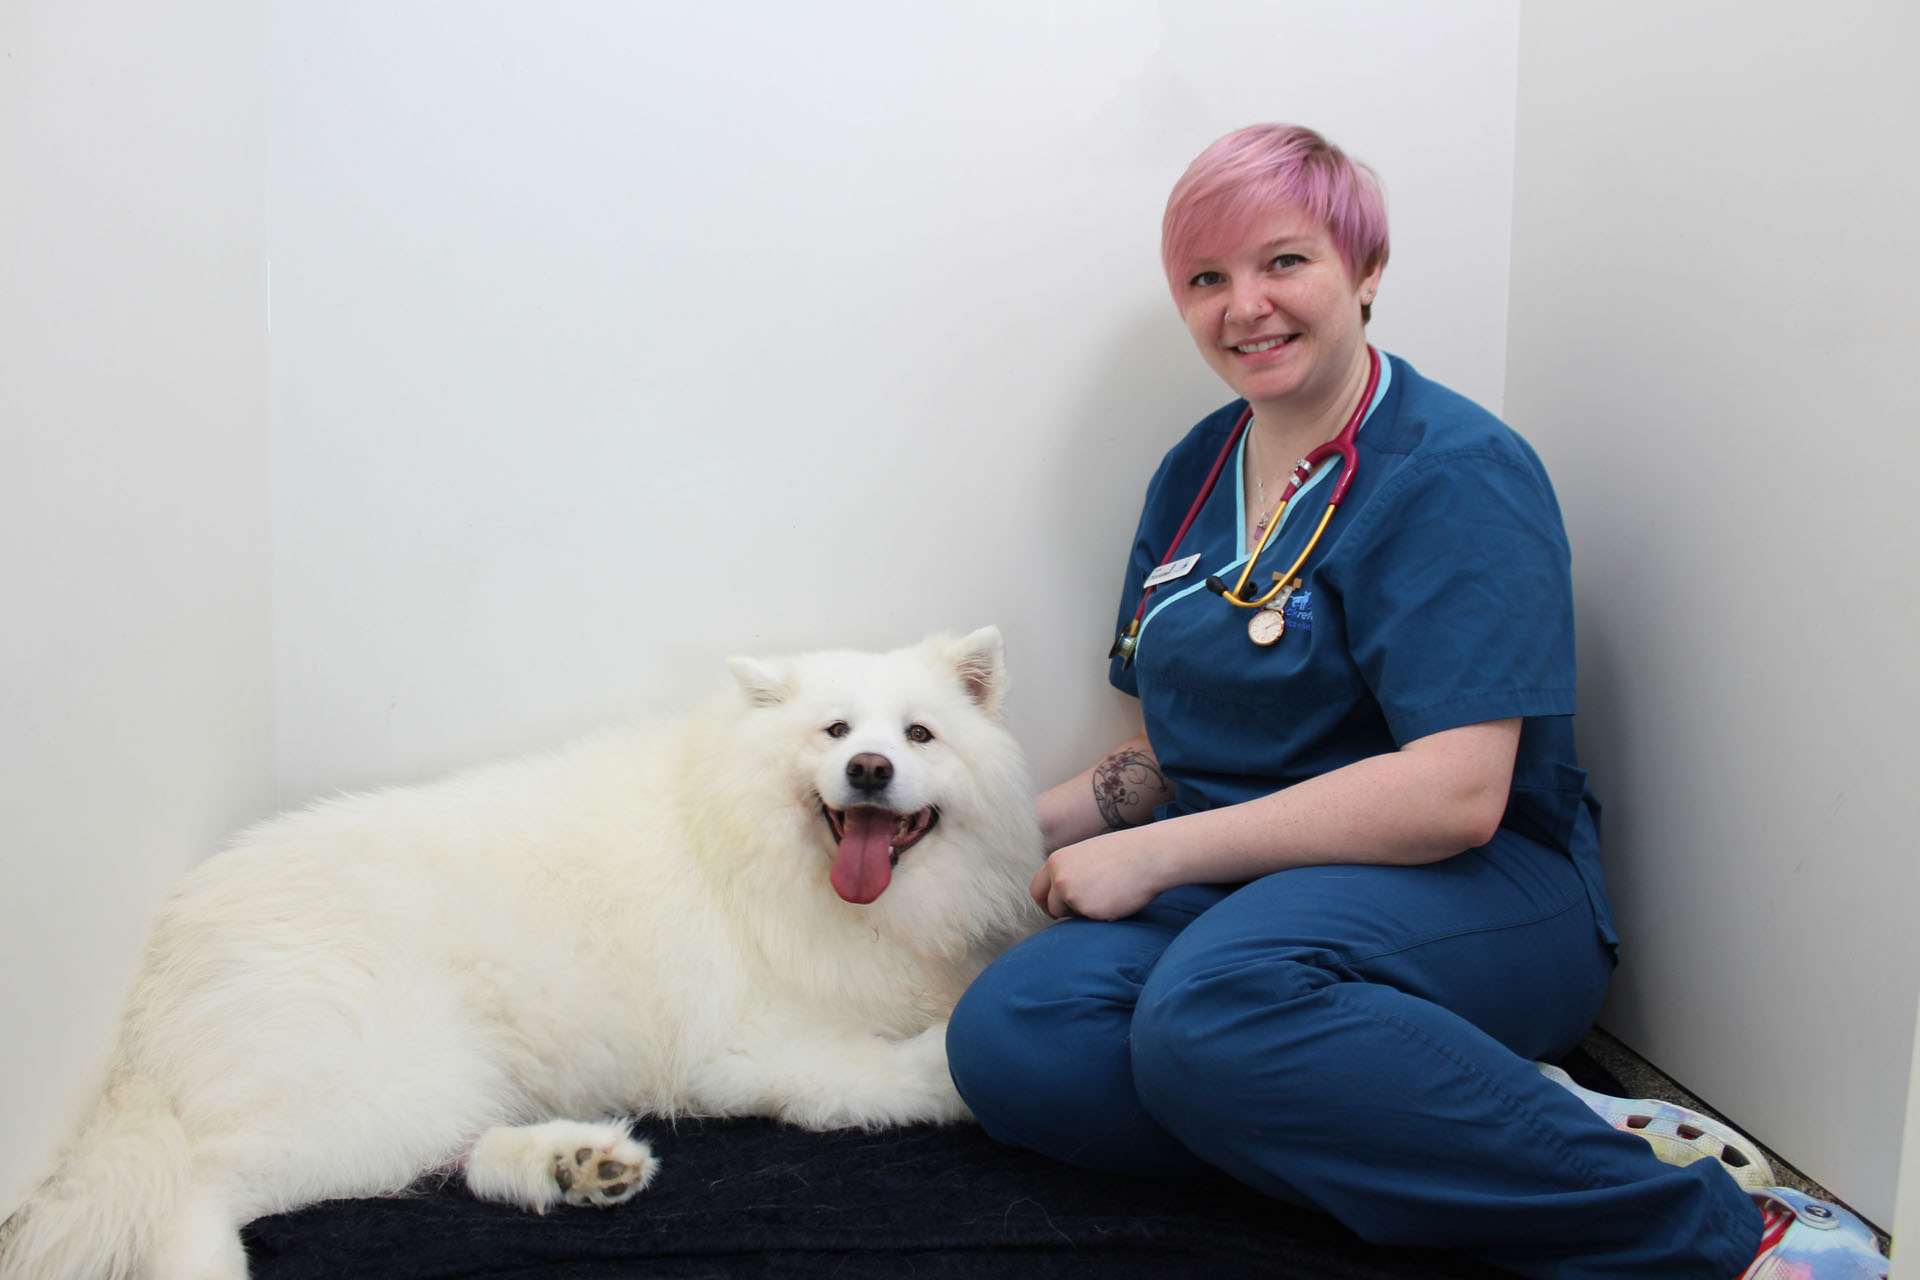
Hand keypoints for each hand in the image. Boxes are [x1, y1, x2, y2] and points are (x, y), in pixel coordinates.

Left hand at [1029, 826, 1169, 920]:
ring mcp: (1071, 895)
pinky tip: (1116, 899)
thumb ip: (1069, 871)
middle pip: (1048, 905)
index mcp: (1057, 861)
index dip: (1046, 899)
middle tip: (1072, 914)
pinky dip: (1101, 915)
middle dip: (1057, 912)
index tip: (1056, 906)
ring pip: (1070, 915)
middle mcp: (1059, 878)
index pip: (1037, 887)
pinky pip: (1089, 920)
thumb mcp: (1086, 855)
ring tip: (1107, 894)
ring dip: (1083, 911)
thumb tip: (1061, 892)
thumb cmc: (1124, 853)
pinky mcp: (1088, 910)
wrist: (1149, 856)